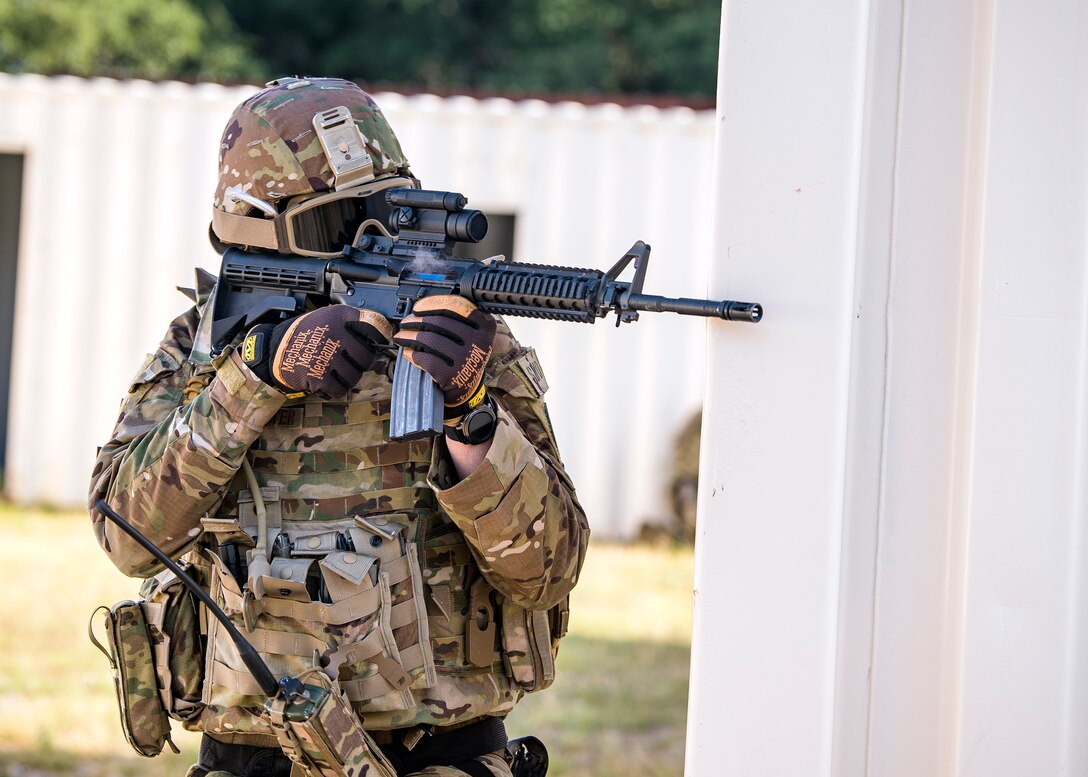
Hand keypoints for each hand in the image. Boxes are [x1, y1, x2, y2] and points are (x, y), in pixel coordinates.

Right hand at [242, 305, 391, 397]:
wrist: (276, 349)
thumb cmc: (306, 333)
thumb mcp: (328, 316)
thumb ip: (353, 320)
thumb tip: (382, 330)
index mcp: (338, 317)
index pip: (373, 326)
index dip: (379, 336)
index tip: (379, 341)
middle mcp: (334, 335)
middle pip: (367, 357)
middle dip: (362, 362)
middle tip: (351, 360)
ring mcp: (327, 357)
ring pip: (355, 376)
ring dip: (349, 377)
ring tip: (338, 370)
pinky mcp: (318, 377)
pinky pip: (340, 389)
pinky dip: (336, 388)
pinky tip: (329, 380)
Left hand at [393, 295, 496, 413]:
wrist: (466, 389)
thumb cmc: (463, 356)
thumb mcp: (470, 335)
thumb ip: (455, 318)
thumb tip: (421, 309)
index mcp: (485, 326)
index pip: (456, 306)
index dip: (432, 304)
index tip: (418, 308)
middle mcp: (479, 342)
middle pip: (439, 322)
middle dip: (416, 320)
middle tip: (405, 323)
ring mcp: (465, 359)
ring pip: (429, 339)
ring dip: (409, 336)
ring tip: (401, 336)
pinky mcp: (451, 375)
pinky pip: (425, 358)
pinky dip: (412, 354)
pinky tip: (407, 352)